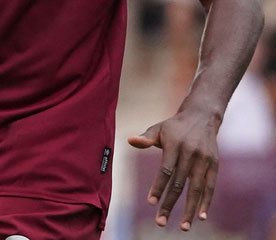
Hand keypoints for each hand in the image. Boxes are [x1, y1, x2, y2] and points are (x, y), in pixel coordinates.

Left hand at [128, 109, 220, 230]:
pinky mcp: (215, 165)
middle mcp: (191, 153)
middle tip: (160, 222)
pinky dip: (206, 202)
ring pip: (196, 189)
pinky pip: (210, 187)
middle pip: (180, 183)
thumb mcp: (158, 128)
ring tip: (183, 227)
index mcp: (175, 145)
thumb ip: (145, 138)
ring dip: (190, 209)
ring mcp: (205, 160)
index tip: (151, 202)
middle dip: (170, 204)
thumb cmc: (174, 127)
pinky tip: (200, 217)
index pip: (166, 170)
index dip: (158, 186)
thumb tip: (130, 141)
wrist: (202, 117)